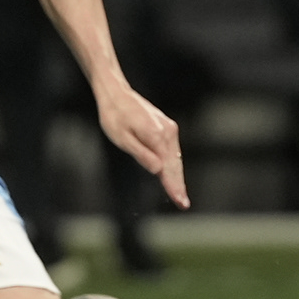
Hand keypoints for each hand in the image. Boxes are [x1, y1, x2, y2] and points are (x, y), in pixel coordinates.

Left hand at [96, 75, 190, 210]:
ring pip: (176, 158)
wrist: (116, 94)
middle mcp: (167, 132)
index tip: (181, 202)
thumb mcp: (122, 138)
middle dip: (179, 185)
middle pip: (175, 164)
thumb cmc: (114, 116)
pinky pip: (172, 150)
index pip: (168, 168)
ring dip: (177, 176)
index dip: (174, 187)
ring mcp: (169, 128)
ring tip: (179, 194)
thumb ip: (141, 154)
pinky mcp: (167, 127)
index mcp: (157, 136)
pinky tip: (173, 175)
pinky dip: (174, 164)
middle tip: (183, 204)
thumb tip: (158, 170)